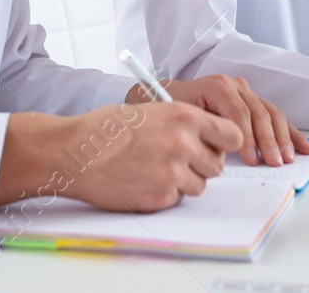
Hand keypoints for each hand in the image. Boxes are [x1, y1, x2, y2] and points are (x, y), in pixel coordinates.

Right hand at [0, 104, 242, 212]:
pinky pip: (178, 199)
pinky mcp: (161, 196)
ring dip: (184, 181)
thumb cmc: (107, 129)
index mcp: (184, 116)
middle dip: (201, 164)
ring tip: (156, 168)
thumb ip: (183, 123)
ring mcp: (173, 172)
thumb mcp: (151, 110)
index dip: (224, 142)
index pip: (232, 134)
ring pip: (200, 185)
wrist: (75, 151)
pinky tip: (143, 180)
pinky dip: (165, 193)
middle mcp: (183, 143)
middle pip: (217, 165)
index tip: (215, 145)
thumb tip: (208, 140)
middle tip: (177, 159)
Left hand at [131, 73, 308, 167]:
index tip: (251, 159)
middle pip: (259, 113)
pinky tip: (303, 147)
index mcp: (217, 86)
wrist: (166, 97)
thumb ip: (201, 129)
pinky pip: (275, 116)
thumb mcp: (180, 116)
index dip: (248, 138)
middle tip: (274, 162)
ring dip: (282, 138)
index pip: (240, 113)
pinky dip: (290, 132)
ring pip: (271, 114)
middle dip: (268, 140)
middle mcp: (235, 86)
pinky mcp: (253, 102)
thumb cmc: (172, 109)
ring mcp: (246, 93)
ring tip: (288, 158)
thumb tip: (220, 150)